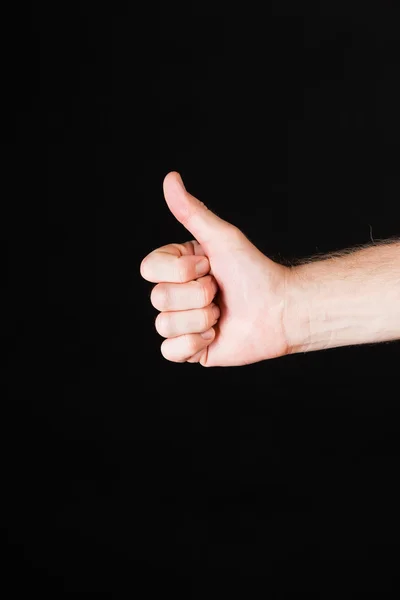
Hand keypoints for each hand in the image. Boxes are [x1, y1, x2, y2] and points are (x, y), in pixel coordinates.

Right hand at [140, 172, 290, 366]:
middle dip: (198, 295)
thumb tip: (170, 178)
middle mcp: (175, 295)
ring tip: (221, 313)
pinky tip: (215, 335)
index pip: (149, 269)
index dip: (180, 270)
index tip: (208, 265)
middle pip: (158, 298)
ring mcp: (181, 323)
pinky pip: (170, 351)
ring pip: (164, 324)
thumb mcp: (221, 238)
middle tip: (220, 292)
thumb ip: (191, 212)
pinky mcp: (189, 349)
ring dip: (201, 318)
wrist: (279, 309)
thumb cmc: (253, 271)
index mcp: (176, 269)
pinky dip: (195, 343)